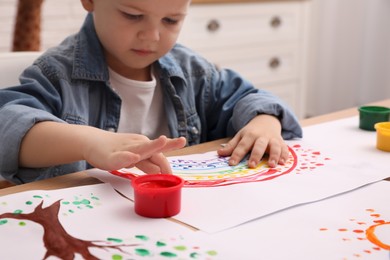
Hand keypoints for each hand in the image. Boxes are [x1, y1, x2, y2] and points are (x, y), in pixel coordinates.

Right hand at [19, 122, 185, 172]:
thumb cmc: (117, 150)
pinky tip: (133, 157)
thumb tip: (160, 172)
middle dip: (169, 144)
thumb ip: (148, 165)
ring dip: (153, 145)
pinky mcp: (112, 156)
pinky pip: (121, 157)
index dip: (170, 159)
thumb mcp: (135, 158)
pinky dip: (128, 157)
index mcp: (144, 146)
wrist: (92, 142)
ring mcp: (125, 149)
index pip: (161, 152)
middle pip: (155, 147)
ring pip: (141, 147)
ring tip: (163, 140)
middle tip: (182, 141)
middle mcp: (138, 145)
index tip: (177, 169)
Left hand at [217, 114, 287, 167]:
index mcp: (249, 135)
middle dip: (256, 155)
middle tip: (252, 165)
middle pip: (259, 145)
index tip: (232, 164)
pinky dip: (285, 155)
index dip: (236, 154)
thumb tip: (219, 153)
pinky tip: (283, 162)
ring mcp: (272, 139)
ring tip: (272, 165)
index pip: (242, 145)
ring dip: (274, 155)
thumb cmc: (251, 132)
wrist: (266, 120)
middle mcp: (261, 136)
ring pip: (274, 146)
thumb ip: (232, 146)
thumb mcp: (240, 136)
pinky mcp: (281, 142)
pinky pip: (284, 148)